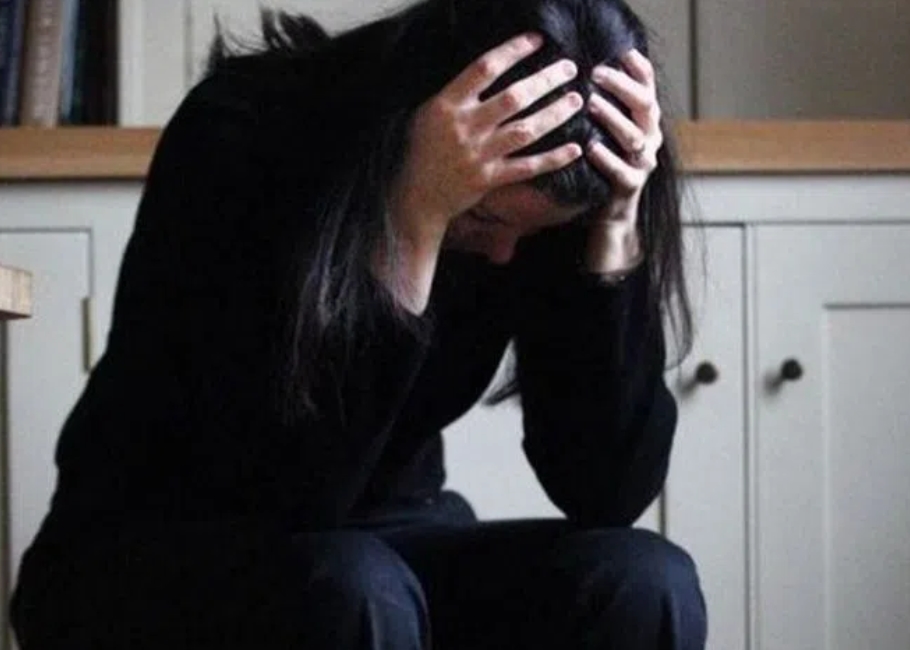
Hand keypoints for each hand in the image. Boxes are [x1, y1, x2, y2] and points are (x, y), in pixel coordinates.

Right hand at [390, 33, 584, 242]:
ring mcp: (478, 155)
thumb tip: (493, 67)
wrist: (416, 196)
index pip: (484, 69)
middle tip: (569, 68)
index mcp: (448, 105)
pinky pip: (527, 167)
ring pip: (525, 131)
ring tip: (577, 99)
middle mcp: (465, 127)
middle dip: (545, 80)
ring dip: (555, 114)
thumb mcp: (429, 112)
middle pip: (513, 98)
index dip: (513, 52)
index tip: (537, 41)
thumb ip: (458, 93)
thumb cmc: (423, 149)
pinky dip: (552, 159)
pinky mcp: (489, 179)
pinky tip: (575, 149)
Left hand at [584, 49, 662, 275]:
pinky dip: (607, 158)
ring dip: (613, 119)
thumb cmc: (606, 163)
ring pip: (634, 138)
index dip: (640, 69)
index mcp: (647, 122)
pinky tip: (590, 147)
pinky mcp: (630, 187)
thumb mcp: (609, 131)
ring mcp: (643, 164)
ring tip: (591, 104)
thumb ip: (607, 106)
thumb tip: (584, 71)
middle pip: (645, 106)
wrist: (612, 213)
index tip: (622, 52)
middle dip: (622, 87)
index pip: (649, 89)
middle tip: (597, 72)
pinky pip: (621, 172)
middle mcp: (651, 140)